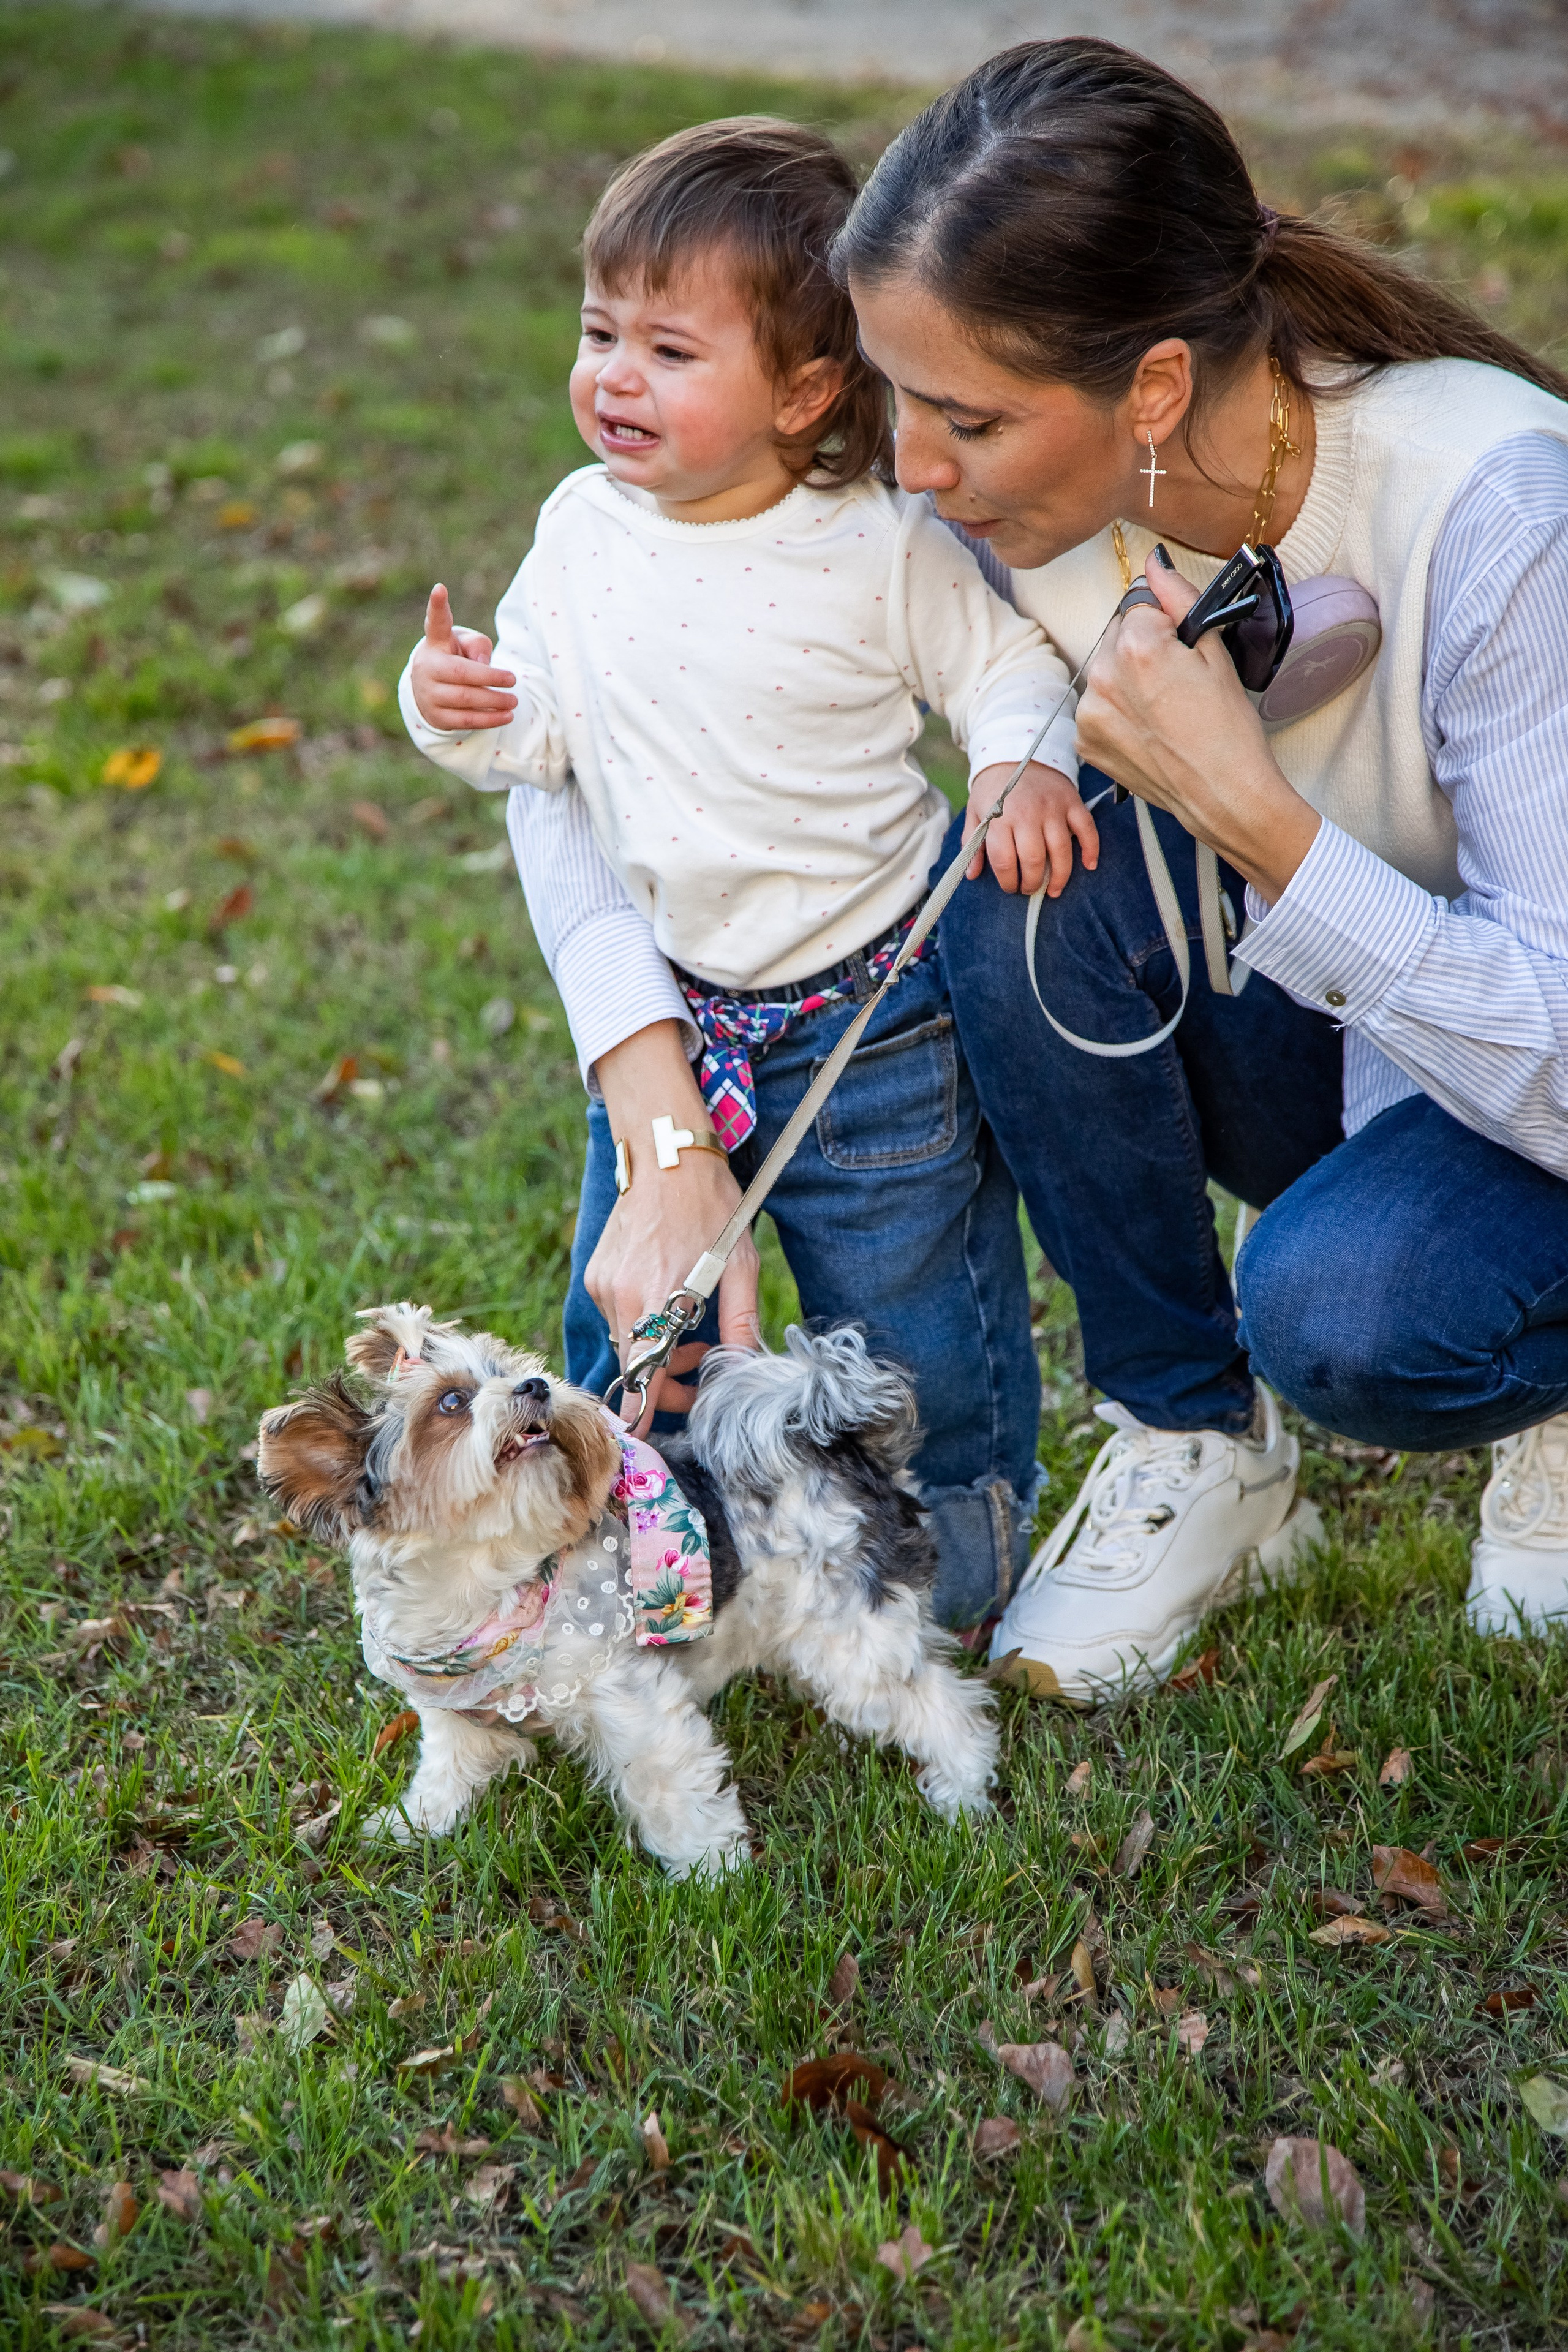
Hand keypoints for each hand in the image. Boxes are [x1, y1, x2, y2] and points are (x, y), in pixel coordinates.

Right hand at [408, 583, 518, 732]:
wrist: (431, 691)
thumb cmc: (456, 659)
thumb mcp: (467, 645)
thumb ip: (478, 647)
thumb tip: (484, 667)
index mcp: (435, 643)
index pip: (436, 623)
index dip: (438, 606)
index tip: (440, 588)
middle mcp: (427, 667)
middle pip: (461, 673)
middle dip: (491, 679)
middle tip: (514, 681)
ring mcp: (428, 694)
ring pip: (465, 699)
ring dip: (494, 701)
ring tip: (514, 702)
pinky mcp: (436, 717)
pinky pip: (465, 721)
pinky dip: (489, 719)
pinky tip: (506, 716)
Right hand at [585, 1158, 760, 1428]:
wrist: (666, 1154)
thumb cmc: (710, 1204)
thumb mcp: (739, 1263)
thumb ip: (740, 1321)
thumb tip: (745, 1366)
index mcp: (657, 1295)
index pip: (643, 1371)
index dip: (645, 1407)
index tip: (645, 1434)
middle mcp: (621, 1295)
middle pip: (637, 1364)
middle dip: (668, 1377)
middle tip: (703, 1364)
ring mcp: (603, 1284)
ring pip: (628, 1340)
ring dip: (657, 1346)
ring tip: (690, 1322)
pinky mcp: (596, 1274)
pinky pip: (619, 1315)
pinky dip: (643, 1320)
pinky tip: (666, 1296)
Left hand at [963, 760, 1097, 896]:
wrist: (1015, 752)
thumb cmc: (993, 788)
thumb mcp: (975, 811)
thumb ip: (972, 843)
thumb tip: (972, 875)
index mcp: (999, 817)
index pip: (1004, 861)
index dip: (1008, 881)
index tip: (1010, 887)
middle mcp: (1027, 813)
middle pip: (1034, 860)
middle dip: (1032, 883)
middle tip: (1029, 889)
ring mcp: (1052, 808)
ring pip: (1061, 851)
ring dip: (1060, 876)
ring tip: (1054, 890)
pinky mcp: (1071, 802)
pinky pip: (1086, 829)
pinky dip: (1091, 849)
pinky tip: (1089, 865)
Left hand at [1074, 556, 1320, 904]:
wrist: (1222, 795)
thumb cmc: (1227, 730)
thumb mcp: (1213, 654)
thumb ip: (1178, 599)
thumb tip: (1154, 564)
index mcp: (1135, 646)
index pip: (1139, 605)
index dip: (1166, 625)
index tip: (1183, 650)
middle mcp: (1102, 676)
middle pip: (1117, 637)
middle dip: (1141, 650)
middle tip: (1177, 684)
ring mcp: (1089, 713)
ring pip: (1106, 672)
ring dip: (1127, 681)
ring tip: (1164, 710)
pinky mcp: (1085, 741)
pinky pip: (1097, 708)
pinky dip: (1116, 713)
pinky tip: (1148, 729)